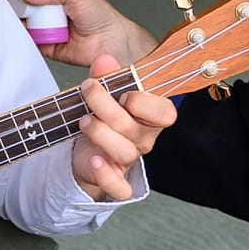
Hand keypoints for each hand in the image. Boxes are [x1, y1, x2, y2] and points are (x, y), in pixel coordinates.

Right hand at [14, 0, 155, 67]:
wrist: (110, 42)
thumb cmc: (100, 15)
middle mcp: (46, 9)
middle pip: (20, 6)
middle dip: (11, 7)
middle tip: (7, 8)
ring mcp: (44, 27)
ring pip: (21, 24)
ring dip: (15, 24)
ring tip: (13, 22)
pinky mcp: (44, 46)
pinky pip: (28, 43)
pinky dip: (22, 40)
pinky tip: (20, 36)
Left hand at [69, 54, 175, 200]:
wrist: (84, 145)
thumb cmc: (102, 114)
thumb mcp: (103, 90)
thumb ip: (106, 75)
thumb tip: (105, 60)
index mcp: (149, 115)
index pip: (165, 113)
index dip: (145, 103)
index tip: (124, 93)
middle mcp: (143, 138)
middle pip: (134, 128)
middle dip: (106, 107)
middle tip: (88, 90)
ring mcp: (129, 159)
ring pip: (125, 152)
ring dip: (99, 133)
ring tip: (83, 121)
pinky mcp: (114, 178)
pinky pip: (120, 189)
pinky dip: (107, 176)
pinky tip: (94, 159)